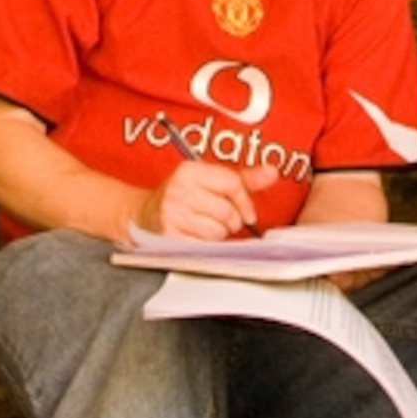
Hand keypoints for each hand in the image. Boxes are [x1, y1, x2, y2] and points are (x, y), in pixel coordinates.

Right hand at [134, 160, 278, 241]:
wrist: (143, 215)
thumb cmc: (181, 196)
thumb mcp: (208, 180)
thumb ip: (242, 178)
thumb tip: (273, 171)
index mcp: (189, 171)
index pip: (232, 183)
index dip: (245, 200)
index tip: (248, 211)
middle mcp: (178, 191)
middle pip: (227, 211)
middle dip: (232, 220)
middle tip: (224, 220)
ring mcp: (172, 215)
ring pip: (217, 232)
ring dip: (218, 234)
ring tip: (206, 226)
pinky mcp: (168, 238)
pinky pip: (204, 247)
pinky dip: (206, 245)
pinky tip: (197, 236)